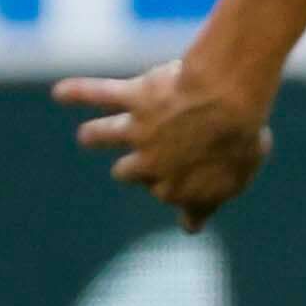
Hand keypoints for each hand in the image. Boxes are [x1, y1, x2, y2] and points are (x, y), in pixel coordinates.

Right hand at [56, 54, 276, 229]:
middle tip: (147, 157)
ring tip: (90, 135)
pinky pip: (98, 93)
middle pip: (131, 172)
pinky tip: (62, 92)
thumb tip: (198, 213)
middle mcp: (153, 166)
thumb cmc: (244, 138)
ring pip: (104, 135)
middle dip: (136, 167)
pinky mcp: (134, 99)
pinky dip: (78, 92)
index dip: (183, 200)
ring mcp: (139, 131)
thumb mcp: (244, 171)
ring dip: (96, 135)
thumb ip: (222, 186)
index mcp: (183, 190)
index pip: (175, 202)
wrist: (227, 105)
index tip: (189, 213)